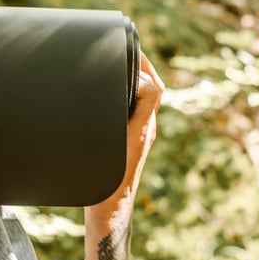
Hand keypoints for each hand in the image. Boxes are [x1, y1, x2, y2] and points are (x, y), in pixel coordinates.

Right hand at [83, 52, 163, 259]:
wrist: (107, 208)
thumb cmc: (107, 182)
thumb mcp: (117, 144)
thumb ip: (131, 116)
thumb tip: (138, 85)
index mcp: (143, 126)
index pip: (154, 89)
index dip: (144, 69)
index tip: (127, 52)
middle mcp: (143, 129)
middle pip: (151, 91)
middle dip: (140, 69)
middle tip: (123, 51)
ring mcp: (136, 136)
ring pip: (141, 101)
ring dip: (133, 82)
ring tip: (115, 66)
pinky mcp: (126, 143)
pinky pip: (131, 113)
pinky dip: (123, 98)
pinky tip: (104, 96)